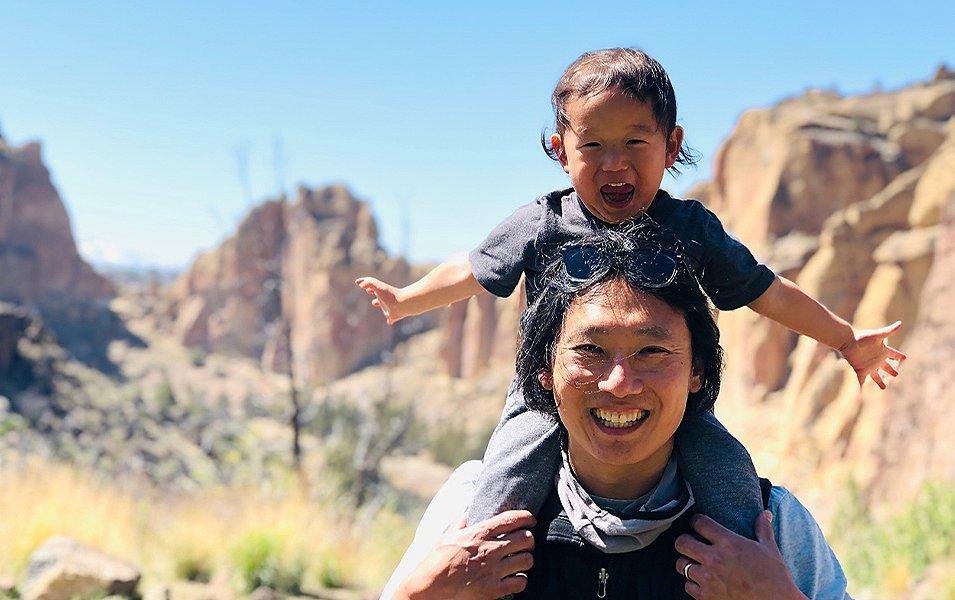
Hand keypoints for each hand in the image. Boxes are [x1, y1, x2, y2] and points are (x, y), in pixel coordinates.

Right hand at [355, 276, 403, 323]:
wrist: (403, 304)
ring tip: (374, 303)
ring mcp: (390, 308)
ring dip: (380, 304)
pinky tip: (389, 322)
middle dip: (373, 292)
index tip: (364, 285)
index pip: (374, 287)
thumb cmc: (390, 295)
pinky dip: (389, 320)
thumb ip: (368, 282)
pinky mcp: (393, 316)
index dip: (368, 285)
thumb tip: (360, 284)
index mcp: (382, 292)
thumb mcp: (377, 285)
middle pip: (379, 296)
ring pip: (385, 306)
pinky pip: (391, 319)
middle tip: (369, 291)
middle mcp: (386, 299)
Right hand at [396, 510, 535, 599]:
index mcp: (479, 533)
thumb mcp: (447, 535)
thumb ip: (462, 521)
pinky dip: (520, 579)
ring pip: (527, 560)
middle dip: (528, 539)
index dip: (526, 517)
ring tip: (520, 560)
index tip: (531, 519)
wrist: (430, 588)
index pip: (511, 519)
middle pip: (526, 539)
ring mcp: (494, 570)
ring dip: (525, 559)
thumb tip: (470, 509)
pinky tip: (513, 577)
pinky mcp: (494, 590)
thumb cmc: (436, 560)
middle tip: (525, 542)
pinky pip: (521, 582)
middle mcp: (490, 550)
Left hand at [674, 512, 805, 599]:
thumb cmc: (775, 578)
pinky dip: (693, 584)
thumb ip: (763, 530)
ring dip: (687, 563)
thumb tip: (765, 514)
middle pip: (682, 542)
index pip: (700, 523)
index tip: (698, 523)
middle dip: (684, 541)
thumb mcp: (770, 550)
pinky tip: (702, 582)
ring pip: (681, 565)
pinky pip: (688, 586)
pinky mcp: (706, 597)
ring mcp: (708, 579)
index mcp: (728, 543)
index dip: (696, 520)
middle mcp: (714, 559)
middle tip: (691, 543)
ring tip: (695, 563)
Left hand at [838, 321, 906, 388]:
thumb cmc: (863, 337)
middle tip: (896, 374)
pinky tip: (860, 397)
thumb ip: (889, 330)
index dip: (899, 356)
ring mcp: (869, 366)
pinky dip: (861, 390)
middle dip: (891, 370)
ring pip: (876, 376)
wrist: (848, 341)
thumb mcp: (878, 335)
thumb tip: (900, 323)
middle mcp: (877, 360)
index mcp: (883, 351)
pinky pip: (862, 382)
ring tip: (883, 387)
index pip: (894, 354)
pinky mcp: (861, 370)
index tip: (904, 357)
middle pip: (886, 367)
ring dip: (880, 381)